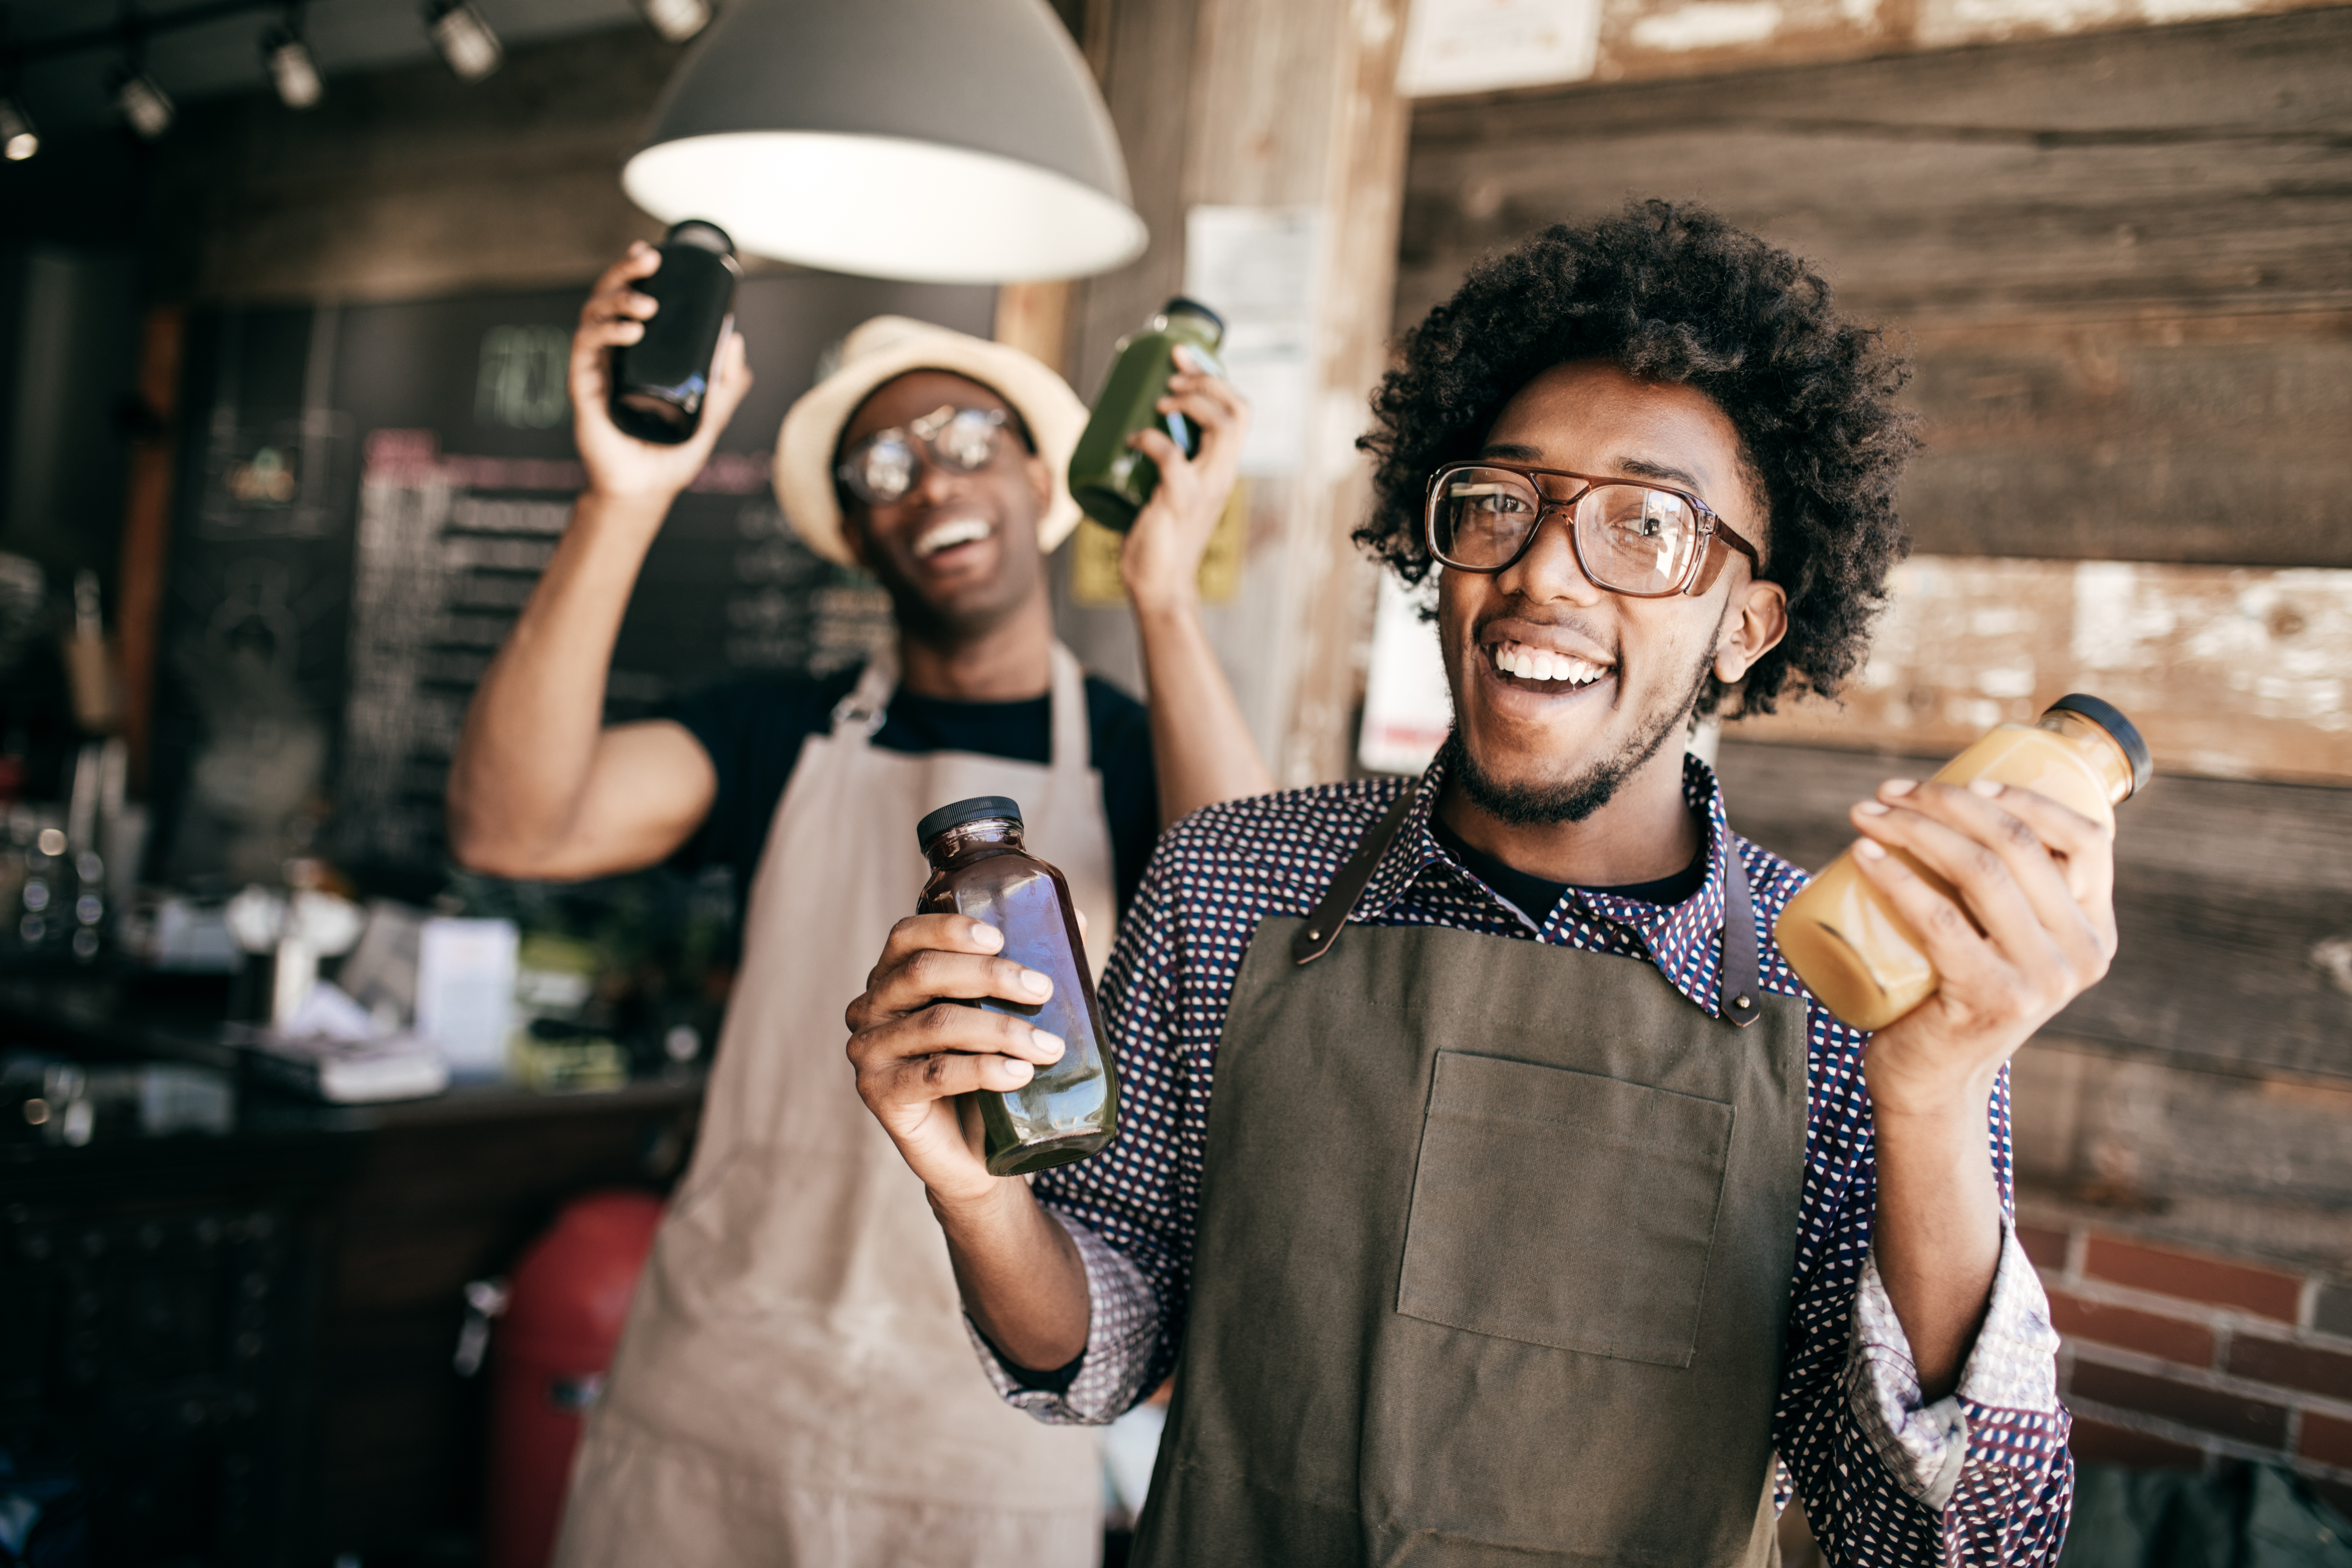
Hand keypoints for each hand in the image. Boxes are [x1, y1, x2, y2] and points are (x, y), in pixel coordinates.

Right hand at [570, 242, 754, 510]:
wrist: (645, 492)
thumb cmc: (669, 457)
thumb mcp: (709, 416)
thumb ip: (723, 384)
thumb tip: (736, 342)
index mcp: (635, 355)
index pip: (628, 303)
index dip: (633, 273)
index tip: (651, 253)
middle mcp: (611, 356)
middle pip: (607, 298)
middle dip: (624, 273)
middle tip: (648, 260)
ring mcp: (595, 369)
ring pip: (593, 316)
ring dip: (618, 301)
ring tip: (646, 305)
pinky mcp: (583, 387)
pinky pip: (586, 348)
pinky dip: (607, 333)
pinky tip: (631, 331)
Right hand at [844, 914, 1069, 1208]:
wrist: (975, 1153)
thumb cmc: (987, 1073)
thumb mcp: (1003, 1015)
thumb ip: (1028, 969)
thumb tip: (1078, 919)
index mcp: (893, 978)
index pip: (907, 936)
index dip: (949, 929)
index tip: (1001, 936)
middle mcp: (871, 1009)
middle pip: (923, 974)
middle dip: (990, 976)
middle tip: (1043, 990)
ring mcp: (869, 1053)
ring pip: (937, 1024)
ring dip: (1001, 1030)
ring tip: (1050, 1046)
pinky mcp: (881, 1094)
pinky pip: (935, 1074)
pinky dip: (984, 1070)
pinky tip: (1020, 1074)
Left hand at [1119, 345, 1248, 615]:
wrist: (1159, 586)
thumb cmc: (1158, 539)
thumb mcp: (1169, 491)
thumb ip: (1163, 465)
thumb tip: (1129, 429)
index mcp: (1222, 468)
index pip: (1239, 411)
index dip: (1214, 377)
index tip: (1181, 358)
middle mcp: (1222, 474)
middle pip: (1238, 410)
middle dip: (1206, 380)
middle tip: (1171, 376)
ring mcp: (1206, 487)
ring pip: (1223, 425)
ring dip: (1192, 402)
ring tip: (1162, 400)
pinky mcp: (1181, 501)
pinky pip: (1172, 456)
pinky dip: (1151, 438)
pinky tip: (1133, 438)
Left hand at [1848, 778, 2117, 1115]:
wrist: (1934, 1082)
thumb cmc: (1956, 992)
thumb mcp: (2005, 941)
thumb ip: (2012, 893)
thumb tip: (1962, 801)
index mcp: (2095, 928)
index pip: (2087, 839)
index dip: (2026, 796)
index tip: (1965, 778)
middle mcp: (2082, 953)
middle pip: (2018, 844)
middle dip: (1948, 801)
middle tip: (1889, 790)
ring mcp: (2041, 979)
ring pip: (1979, 872)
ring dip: (1914, 829)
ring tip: (1866, 812)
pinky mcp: (1991, 998)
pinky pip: (1940, 919)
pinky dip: (1896, 877)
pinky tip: (1862, 854)